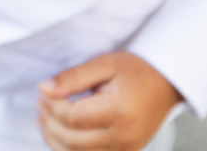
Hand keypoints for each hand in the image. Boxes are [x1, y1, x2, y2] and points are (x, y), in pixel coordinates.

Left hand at [38, 52, 182, 150]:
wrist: (165, 84)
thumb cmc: (135, 71)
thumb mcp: (103, 64)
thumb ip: (73, 77)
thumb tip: (45, 89)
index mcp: (119, 112)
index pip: (72, 117)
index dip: (51, 105)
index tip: (44, 90)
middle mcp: (124, 137)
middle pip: (71, 140)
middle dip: (49, 121)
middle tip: (41, 101)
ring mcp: (125, 150)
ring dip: (53, 137)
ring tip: (44, 116)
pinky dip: (67, 146)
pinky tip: (56, 131)